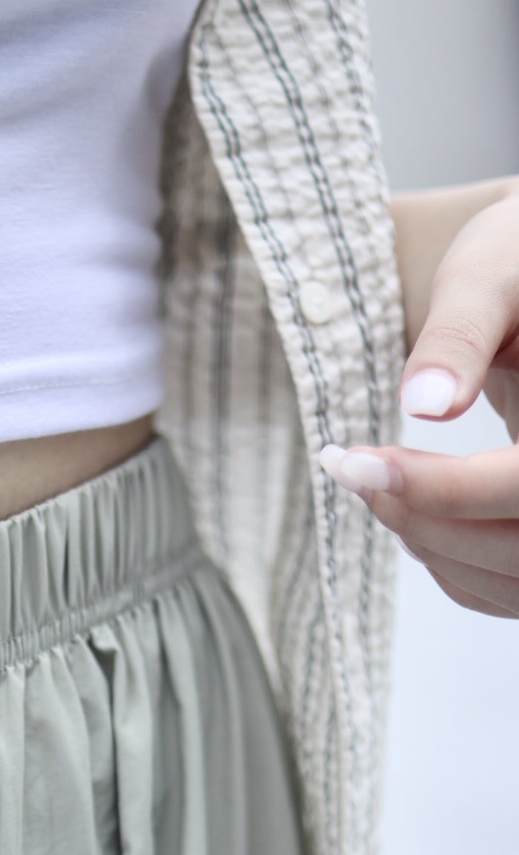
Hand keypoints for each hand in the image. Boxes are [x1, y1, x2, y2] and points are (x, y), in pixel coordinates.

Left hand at [320, 177, 518, 617]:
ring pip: (507, 579)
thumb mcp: (493, 273)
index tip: (355, 464)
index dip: (441, 488)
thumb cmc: (518, 263)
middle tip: (353, 467)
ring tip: (372, 478)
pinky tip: (409, 505)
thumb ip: (461, 333)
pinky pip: (505, 589)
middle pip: (515, 547)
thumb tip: (426, 402)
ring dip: (426, 541)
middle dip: (421, 515)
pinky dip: (447, 559)